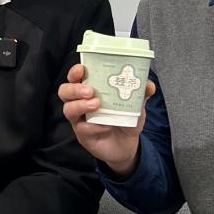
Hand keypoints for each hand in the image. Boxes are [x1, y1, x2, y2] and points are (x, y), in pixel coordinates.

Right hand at [57, 63, 154, 177]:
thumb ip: (141, 93)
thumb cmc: (125, 119)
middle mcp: (80, 102)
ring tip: (96, 105)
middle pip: (64, 91)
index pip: (75, 77)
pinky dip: (94, 126)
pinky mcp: (83, 134)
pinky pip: (82, 128)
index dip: (74, 72)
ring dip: (80, 105)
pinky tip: (106, 126)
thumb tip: (148, 84)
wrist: (126, 146)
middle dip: (74, 89)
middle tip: (90, 91)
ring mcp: (79, 119)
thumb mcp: (135, 105)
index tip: (82, 68)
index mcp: (89, 90)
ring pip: (68, 109)